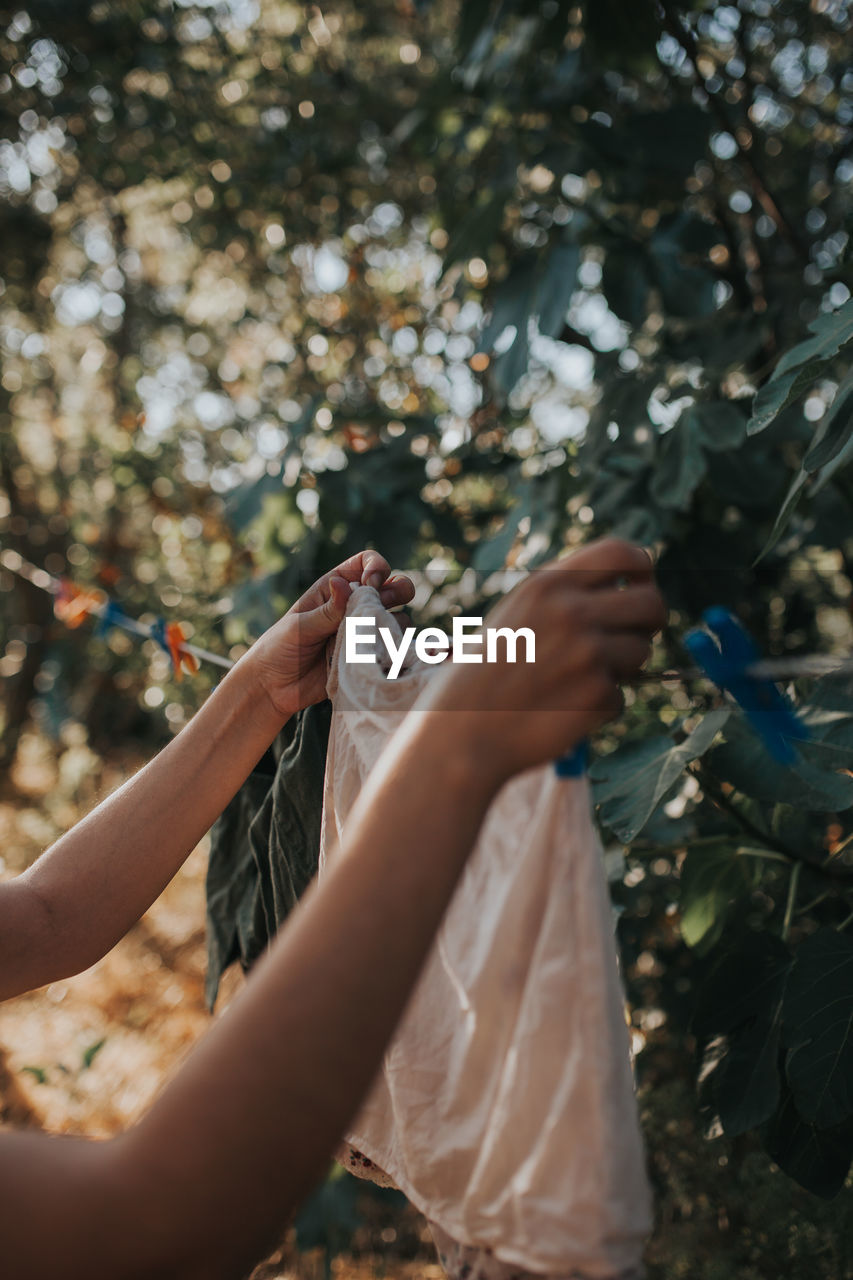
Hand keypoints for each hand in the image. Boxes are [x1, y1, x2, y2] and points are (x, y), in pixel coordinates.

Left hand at [244, 551, 414, 717]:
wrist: (275, 688)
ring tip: (373, 636)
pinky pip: (393, 647)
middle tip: (382, 604)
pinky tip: (380, 654)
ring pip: (399, 617)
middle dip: (399, 589)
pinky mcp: (368, 656)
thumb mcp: (299, 627)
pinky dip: (395, 647)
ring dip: (393, 621)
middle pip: (393, 585)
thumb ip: (326, 609)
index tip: (371, 584)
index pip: (366, 563)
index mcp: (334, 589)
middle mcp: (354, 606)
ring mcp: (363, 631)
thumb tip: (341, 582)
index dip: (376, 567)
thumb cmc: (279, 649)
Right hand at [422, 538, 665, 786]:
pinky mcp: (597, 695)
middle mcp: (573, 612)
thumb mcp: (517, 611)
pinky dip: (600, 707)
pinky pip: (621, 696)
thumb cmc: (485, 671)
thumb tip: (626, 585)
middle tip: (632, 638)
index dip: (642, 569)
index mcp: (549, 584)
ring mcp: (588, 654)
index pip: (623, 553)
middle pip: (651, 603)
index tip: (639, 587)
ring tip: (576, 681)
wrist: (463, 729)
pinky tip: (562, 709)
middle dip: (649, 623)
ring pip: (641, 651)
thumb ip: (566, 593)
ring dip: (622, 669)